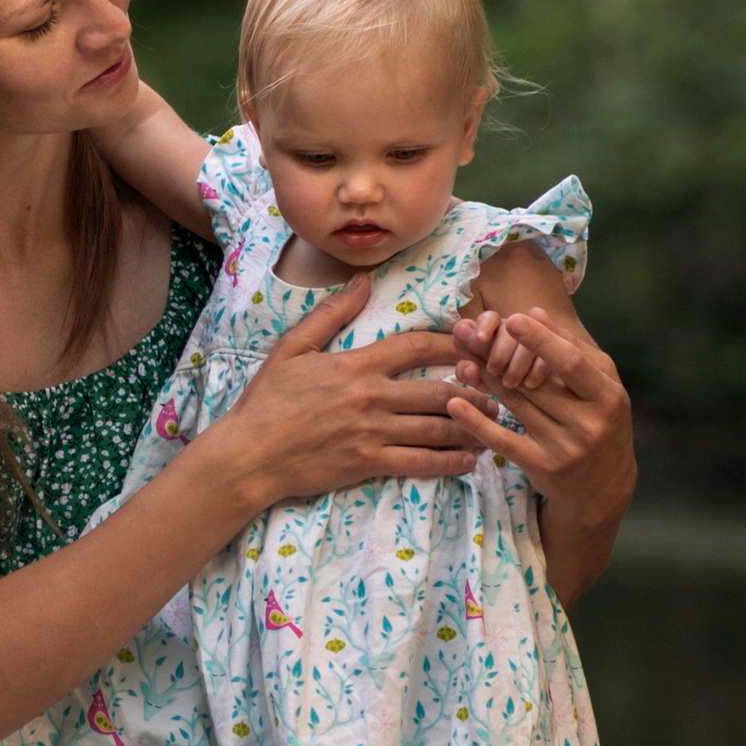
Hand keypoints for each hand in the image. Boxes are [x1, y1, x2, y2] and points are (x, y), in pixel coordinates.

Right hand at [222, 282, 482, 508]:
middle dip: (474, 388)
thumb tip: (362, 281)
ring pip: (436, 427)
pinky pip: (420, 463)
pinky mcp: (368, 464)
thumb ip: (331, 315)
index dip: (450, 342)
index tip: (472, 342)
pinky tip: (470, 460)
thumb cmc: (266, 401)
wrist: (247, 455)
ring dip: (470, 424)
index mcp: (355, 365)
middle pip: (438, 389)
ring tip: (493, 423)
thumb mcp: (292, 349)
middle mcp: (370, 397)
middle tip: (498, 389)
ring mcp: (372, 433)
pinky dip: (450, 462)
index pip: (415, 346)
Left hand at [445, 307, 635, 597]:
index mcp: (607, 397)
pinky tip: (455, 403)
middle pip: (534, 382)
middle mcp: (587, 423)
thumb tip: (536, 312)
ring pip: (515, 404)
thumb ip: (573, 350)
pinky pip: (502, 439)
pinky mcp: (541, 466)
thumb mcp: (601, 388)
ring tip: (461, 356)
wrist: (603, 488)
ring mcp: (563, 447)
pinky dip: (477, 421)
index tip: (513, 318)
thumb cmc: (601, 424)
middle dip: (499, 354)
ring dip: (485, 378)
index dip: (541, 341)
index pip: (570, 363)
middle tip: (469, 331)